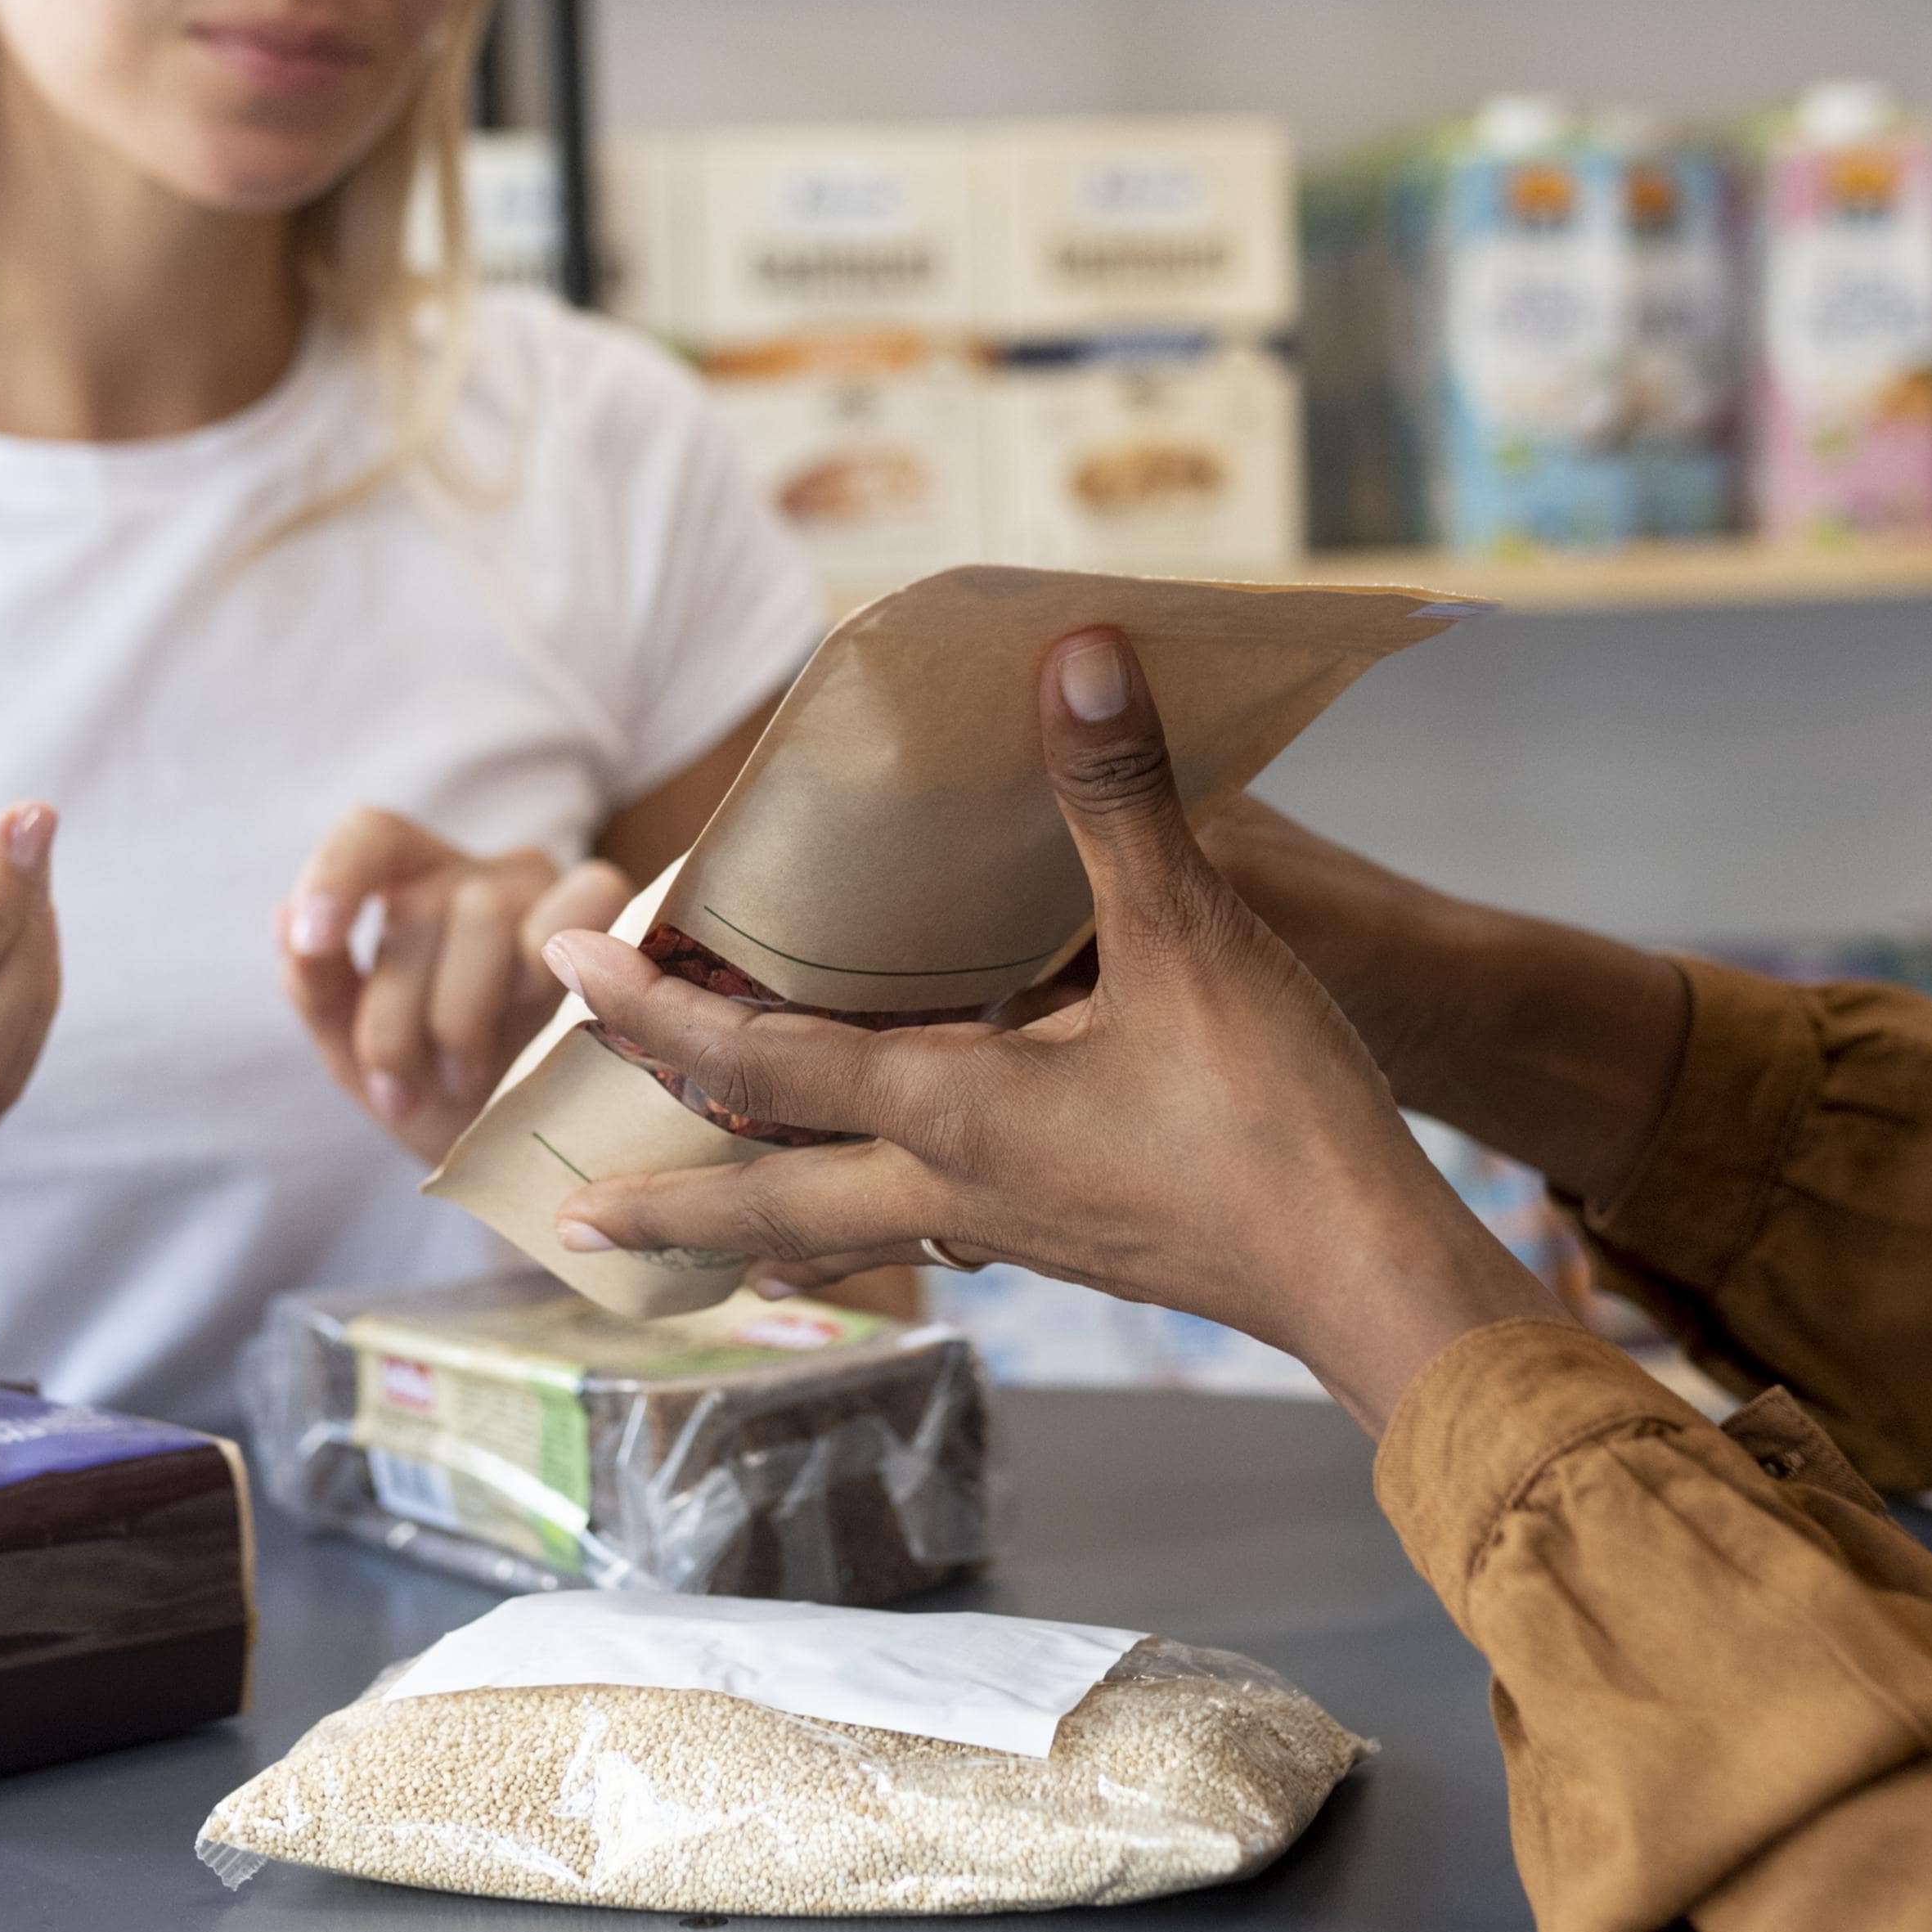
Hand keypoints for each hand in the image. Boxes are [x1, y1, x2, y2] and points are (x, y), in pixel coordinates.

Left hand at [284, 810, 635, 1166]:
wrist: (510, 1162)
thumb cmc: (429, 1091)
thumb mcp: (353, 1054)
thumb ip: (317, 989)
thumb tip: (289, 923)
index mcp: (407, 886)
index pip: (370, 837)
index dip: (336, 876)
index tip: (316, 943)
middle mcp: (475, 876)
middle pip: (422, 906)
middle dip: (396, 1016)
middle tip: (398, 1091)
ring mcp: (544, 892)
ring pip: (485, 915)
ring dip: (461, 1015)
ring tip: (460, 1080)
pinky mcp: (608, 917)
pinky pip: (586, 899)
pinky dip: (551, 957)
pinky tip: (538, 1013)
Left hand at [540, 631, 1573, 1432]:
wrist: (1366, 1273)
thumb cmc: (1274, 1120)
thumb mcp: (1193, 938)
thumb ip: (1121, 798)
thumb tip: (1075, 658)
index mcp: (952, 1111)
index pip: (758, 1061)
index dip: (654, 1010)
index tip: (565, 970)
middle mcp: (956, 1187)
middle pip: (775, 1205)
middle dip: (667, 1203)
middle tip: (564, 1218)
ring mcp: (1017, 1232)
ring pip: (852, 1231)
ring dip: (764, 1222)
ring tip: (700, 1225)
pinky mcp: (1079, 1248)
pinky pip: (938, 1229)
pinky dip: (878, 1214)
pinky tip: (913, 1192)